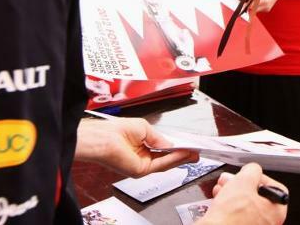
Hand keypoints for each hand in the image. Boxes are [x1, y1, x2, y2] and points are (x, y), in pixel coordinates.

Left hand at [75, 118, 197, 176]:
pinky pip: (161, 165)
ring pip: (166, 164)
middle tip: (195, 153)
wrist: (104, 137)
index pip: (162, 150)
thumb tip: (172, 145)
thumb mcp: (144, 129)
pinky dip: (173, 160)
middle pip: (166, 159)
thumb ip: (159, 139)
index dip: (176, 149)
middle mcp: (143, 157)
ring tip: (193, 153)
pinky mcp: (140, 171)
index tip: (189, 147)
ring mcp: (142, 165)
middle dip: (182, 156)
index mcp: (142, 146)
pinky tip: (182, 154)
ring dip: (181, 158)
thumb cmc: (117, 130)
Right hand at [200, 163, 287, 224]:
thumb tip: (253, 169)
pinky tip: (218, 200)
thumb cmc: (232, 216)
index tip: (248, 174)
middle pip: (257, 196)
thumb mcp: (244, 181)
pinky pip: (237, 216)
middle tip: (231, 180)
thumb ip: (252, 170)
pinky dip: (229, 207)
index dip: (260, 177)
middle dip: (241, 185)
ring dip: (232, 193)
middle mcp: (268, 223)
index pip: (274, 187)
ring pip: (245, 206)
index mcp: (276, 212)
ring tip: (221, 189)